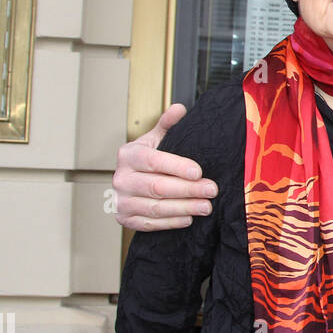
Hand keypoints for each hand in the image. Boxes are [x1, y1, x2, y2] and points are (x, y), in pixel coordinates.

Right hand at [112, 103, 216, 230]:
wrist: (129, 180)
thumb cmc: (147, 159)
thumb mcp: (156, 139)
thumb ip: (168, 125)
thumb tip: (180, 109)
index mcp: (128, 155)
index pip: (153, 161)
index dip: (177, 167)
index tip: (199, 171)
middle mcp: (121, 178)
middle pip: (157, 187)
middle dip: (188, 190)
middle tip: (211, 190)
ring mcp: (120, 200)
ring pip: (155, 207)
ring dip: (183, 208)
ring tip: (206, 206)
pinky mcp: (124, 218)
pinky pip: (149, 224)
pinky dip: (170, 223)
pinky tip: (189, 219)